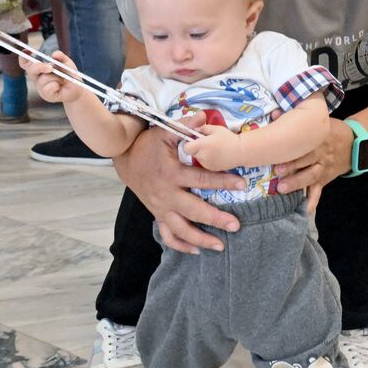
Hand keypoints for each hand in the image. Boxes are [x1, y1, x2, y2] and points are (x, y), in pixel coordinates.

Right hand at [21, 49, 84, 102]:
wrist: (76, 89)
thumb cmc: (69, 75)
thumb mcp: (67, 64)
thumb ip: (61, 57)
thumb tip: (54, 54)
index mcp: (39, 68)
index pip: (26, 63)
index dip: (24, 56)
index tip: (28, 50)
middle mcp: (37, 77)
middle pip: (31, 70)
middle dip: (40, 67)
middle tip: (50, 68)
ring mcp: (40, 87)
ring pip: (43, 79)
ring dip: (56, 78)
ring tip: (62, 80)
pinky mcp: (45, 95)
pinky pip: (48, 88)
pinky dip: (56, 86)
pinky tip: (60, 87)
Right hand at [114, 127, 247, 253]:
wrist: (125, 160)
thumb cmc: (149, 145)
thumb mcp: (164, 131)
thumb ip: (185, 125)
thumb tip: (204, 116)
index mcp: (171, 173)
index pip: (201, 178)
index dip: (222, 180)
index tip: (242, 183)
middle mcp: (166, 194)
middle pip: (193, 210)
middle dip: (215, 219)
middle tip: (236, 225)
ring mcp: (160, 208)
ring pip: (181, 229)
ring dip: (200, 240)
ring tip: (221, 246)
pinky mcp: (157, 215)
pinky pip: (167, 235)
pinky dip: (181, 246)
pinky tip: (197, 251)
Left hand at [181, 125, 244, 170]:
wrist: (241, 152)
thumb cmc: (228, 138)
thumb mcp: (215, 128)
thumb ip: (201, 127)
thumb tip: (193, 128)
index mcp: (201, 145)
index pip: (186, 147)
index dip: (189, 142)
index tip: (194, 138)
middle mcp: (201, 156)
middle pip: (191, 152)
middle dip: (195, 147)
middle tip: (204, 142)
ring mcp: (205, 165)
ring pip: (197, 157)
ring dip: (200, 152)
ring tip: (212, 148)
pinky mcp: (210, 169)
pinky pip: (203, 162)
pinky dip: (206, 158)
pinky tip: (215, 154)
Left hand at [273, 115, 349, 199]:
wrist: (356, 143)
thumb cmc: (331, 130)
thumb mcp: (319, 120)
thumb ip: (296, 117)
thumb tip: (274, 112)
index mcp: (318, 138)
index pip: (304, 143)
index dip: (292, 148)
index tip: (277, 151)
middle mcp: (321, 154)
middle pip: (306, 160)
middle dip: (292, 167)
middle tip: (277, 172)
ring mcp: (324, 168)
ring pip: (311, 176)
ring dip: (297, 183)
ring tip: (283, 189)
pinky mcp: (325, 179)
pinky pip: (318, 190)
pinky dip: (313, 201)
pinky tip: (305, 210)